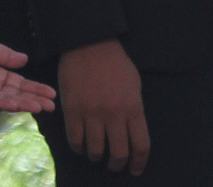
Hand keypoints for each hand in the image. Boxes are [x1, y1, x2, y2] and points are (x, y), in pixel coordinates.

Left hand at [0, 30, 56, 113]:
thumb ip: (5, 55)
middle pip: (16, 95)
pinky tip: (14, 104)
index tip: (51, 93)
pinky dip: (1, 103)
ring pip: (4, 101)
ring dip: (21, 104)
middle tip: (50, 106)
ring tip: (38, 106)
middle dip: (33, 100)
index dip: (35, 88)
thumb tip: (25, 59)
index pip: (20, 84)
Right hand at [57, 38, 148, 174]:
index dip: (138, 163)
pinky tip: (81, 146)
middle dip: (117, 165)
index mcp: (133, 108)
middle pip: (119, 153)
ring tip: (97, 156)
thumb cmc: (115, 64)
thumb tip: (131, 132)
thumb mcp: (134, 86)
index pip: (140, 146)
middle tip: (114, 165)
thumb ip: (134, 110)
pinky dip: (79, 148)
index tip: (134, 169)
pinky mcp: (72, 110)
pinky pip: (75, 139)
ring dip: (97, 158)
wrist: (88, 44)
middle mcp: (114, 114)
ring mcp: (92, 113)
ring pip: (96, 150)